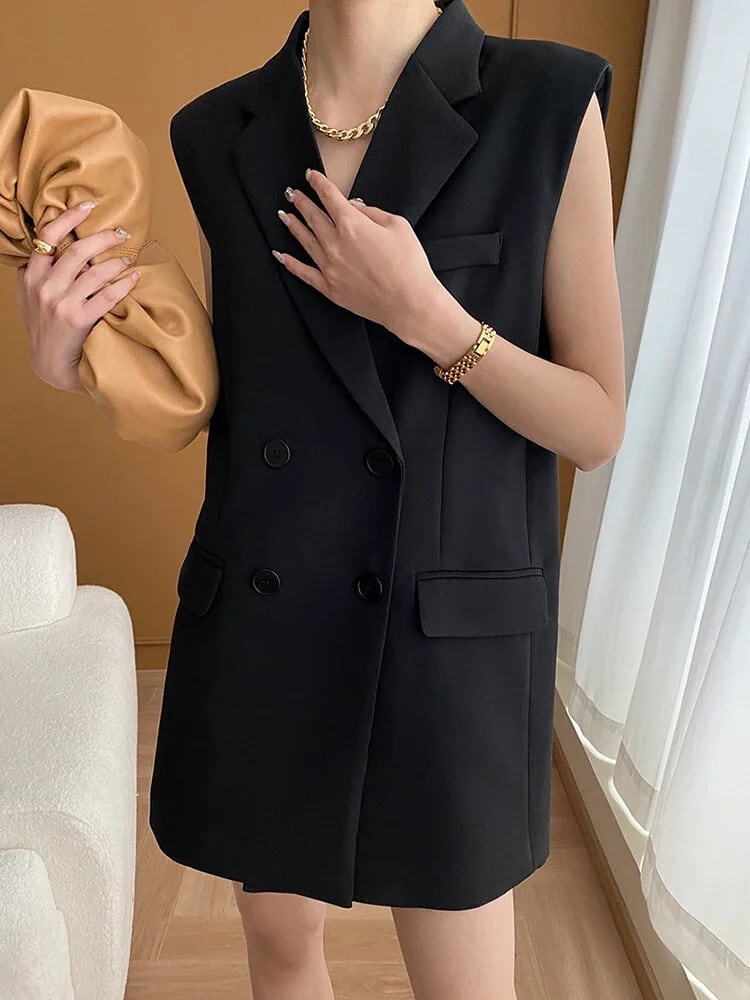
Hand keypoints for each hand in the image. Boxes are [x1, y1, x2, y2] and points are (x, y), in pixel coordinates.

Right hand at [16, 201, 140, 392]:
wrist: (48, 363)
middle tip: (120, 233)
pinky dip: (123, 284)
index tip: (88, 206)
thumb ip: (38, 271)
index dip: (69, 217)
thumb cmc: (43, 327)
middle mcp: (44, 286)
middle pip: (77, 250)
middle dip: (103, 237)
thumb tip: (51, 243)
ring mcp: (61, 303)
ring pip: (94, 271)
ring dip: (116, 262)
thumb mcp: (29, 296)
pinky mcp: (78, 320)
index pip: (47, 236)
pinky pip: (107, 295)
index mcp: (30, 275)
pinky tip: (133, 279)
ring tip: (127, 260)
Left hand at [274, 168, 444, 343]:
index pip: (330, 197)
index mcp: (352, 225)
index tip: (311, 176)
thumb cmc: (409, 266)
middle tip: (292, 193)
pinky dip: (290, 263)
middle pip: (313, 217)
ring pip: (305, 241)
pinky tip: (281, 255)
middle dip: (302, 202)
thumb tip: (355, 207)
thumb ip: (372, 213)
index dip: (318, 183)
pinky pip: (304, 273)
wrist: (409, 304)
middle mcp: (336, 245)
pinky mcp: (330, 289)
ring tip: (285, 215)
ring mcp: (330, 268)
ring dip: (293, 226)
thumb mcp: (398, 226)